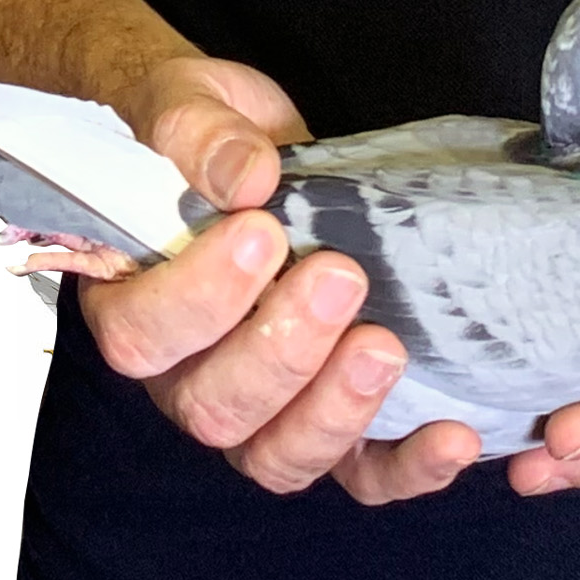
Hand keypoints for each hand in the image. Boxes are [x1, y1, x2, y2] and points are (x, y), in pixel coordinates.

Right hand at [75, 57, 481, 506]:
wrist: (252, 148)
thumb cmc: (203, 131)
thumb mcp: (186, 103)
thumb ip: (198, 134)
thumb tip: (247, 178)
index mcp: (129, 301)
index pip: (141, 336)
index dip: (201, 299)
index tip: (262, 232)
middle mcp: (182, 374)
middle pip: (213, 410)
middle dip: (282, 350)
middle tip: (339, 276)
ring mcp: (256, 409)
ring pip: (278, 457)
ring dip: (336, 410)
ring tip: (385, 344)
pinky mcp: (324, 419)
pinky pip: (357, 476)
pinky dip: (406, 468)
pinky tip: (450, 436)